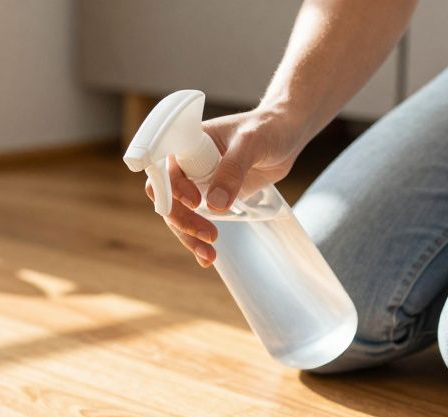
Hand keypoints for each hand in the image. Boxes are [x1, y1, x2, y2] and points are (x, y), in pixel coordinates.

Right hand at [146, 107, 303, 267]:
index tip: (195, 201)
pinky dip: (198, 240)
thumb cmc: (266, 128)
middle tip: (208, 234)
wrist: (283, 135)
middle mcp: (186, 164)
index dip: (171, 187)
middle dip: (182, 219)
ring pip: (179, 214)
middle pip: (168, 197)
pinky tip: (207, 257)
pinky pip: (196, 220)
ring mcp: (197, 183)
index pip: (164, 167)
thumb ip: (233, 169)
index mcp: (187, 143)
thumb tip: (215, 204)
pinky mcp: (210, 198)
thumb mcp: (251, 142)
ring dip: (189, 236)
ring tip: (208, 254)